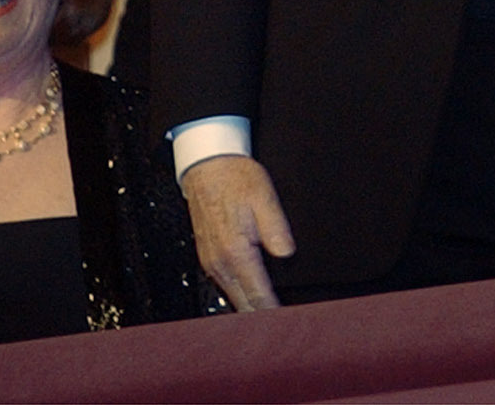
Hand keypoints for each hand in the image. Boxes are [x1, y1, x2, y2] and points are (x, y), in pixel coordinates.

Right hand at [181, 154, 295, 309]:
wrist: (207, 167)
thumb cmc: (234, 178)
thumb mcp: (264, 197)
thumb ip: (276, 229)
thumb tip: (287, 253)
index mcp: (236, 251)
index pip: (258, 294)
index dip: (273, 312)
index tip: (288, 323)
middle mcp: (220, 262)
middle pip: (243, 303)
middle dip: (262, 318)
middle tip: (282, 328)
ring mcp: (211, 262)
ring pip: (232, 297)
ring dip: (250, 309)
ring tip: (270, 319)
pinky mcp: (208, 257)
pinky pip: (224, 286)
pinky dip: (239, 297)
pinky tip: (251, 299)